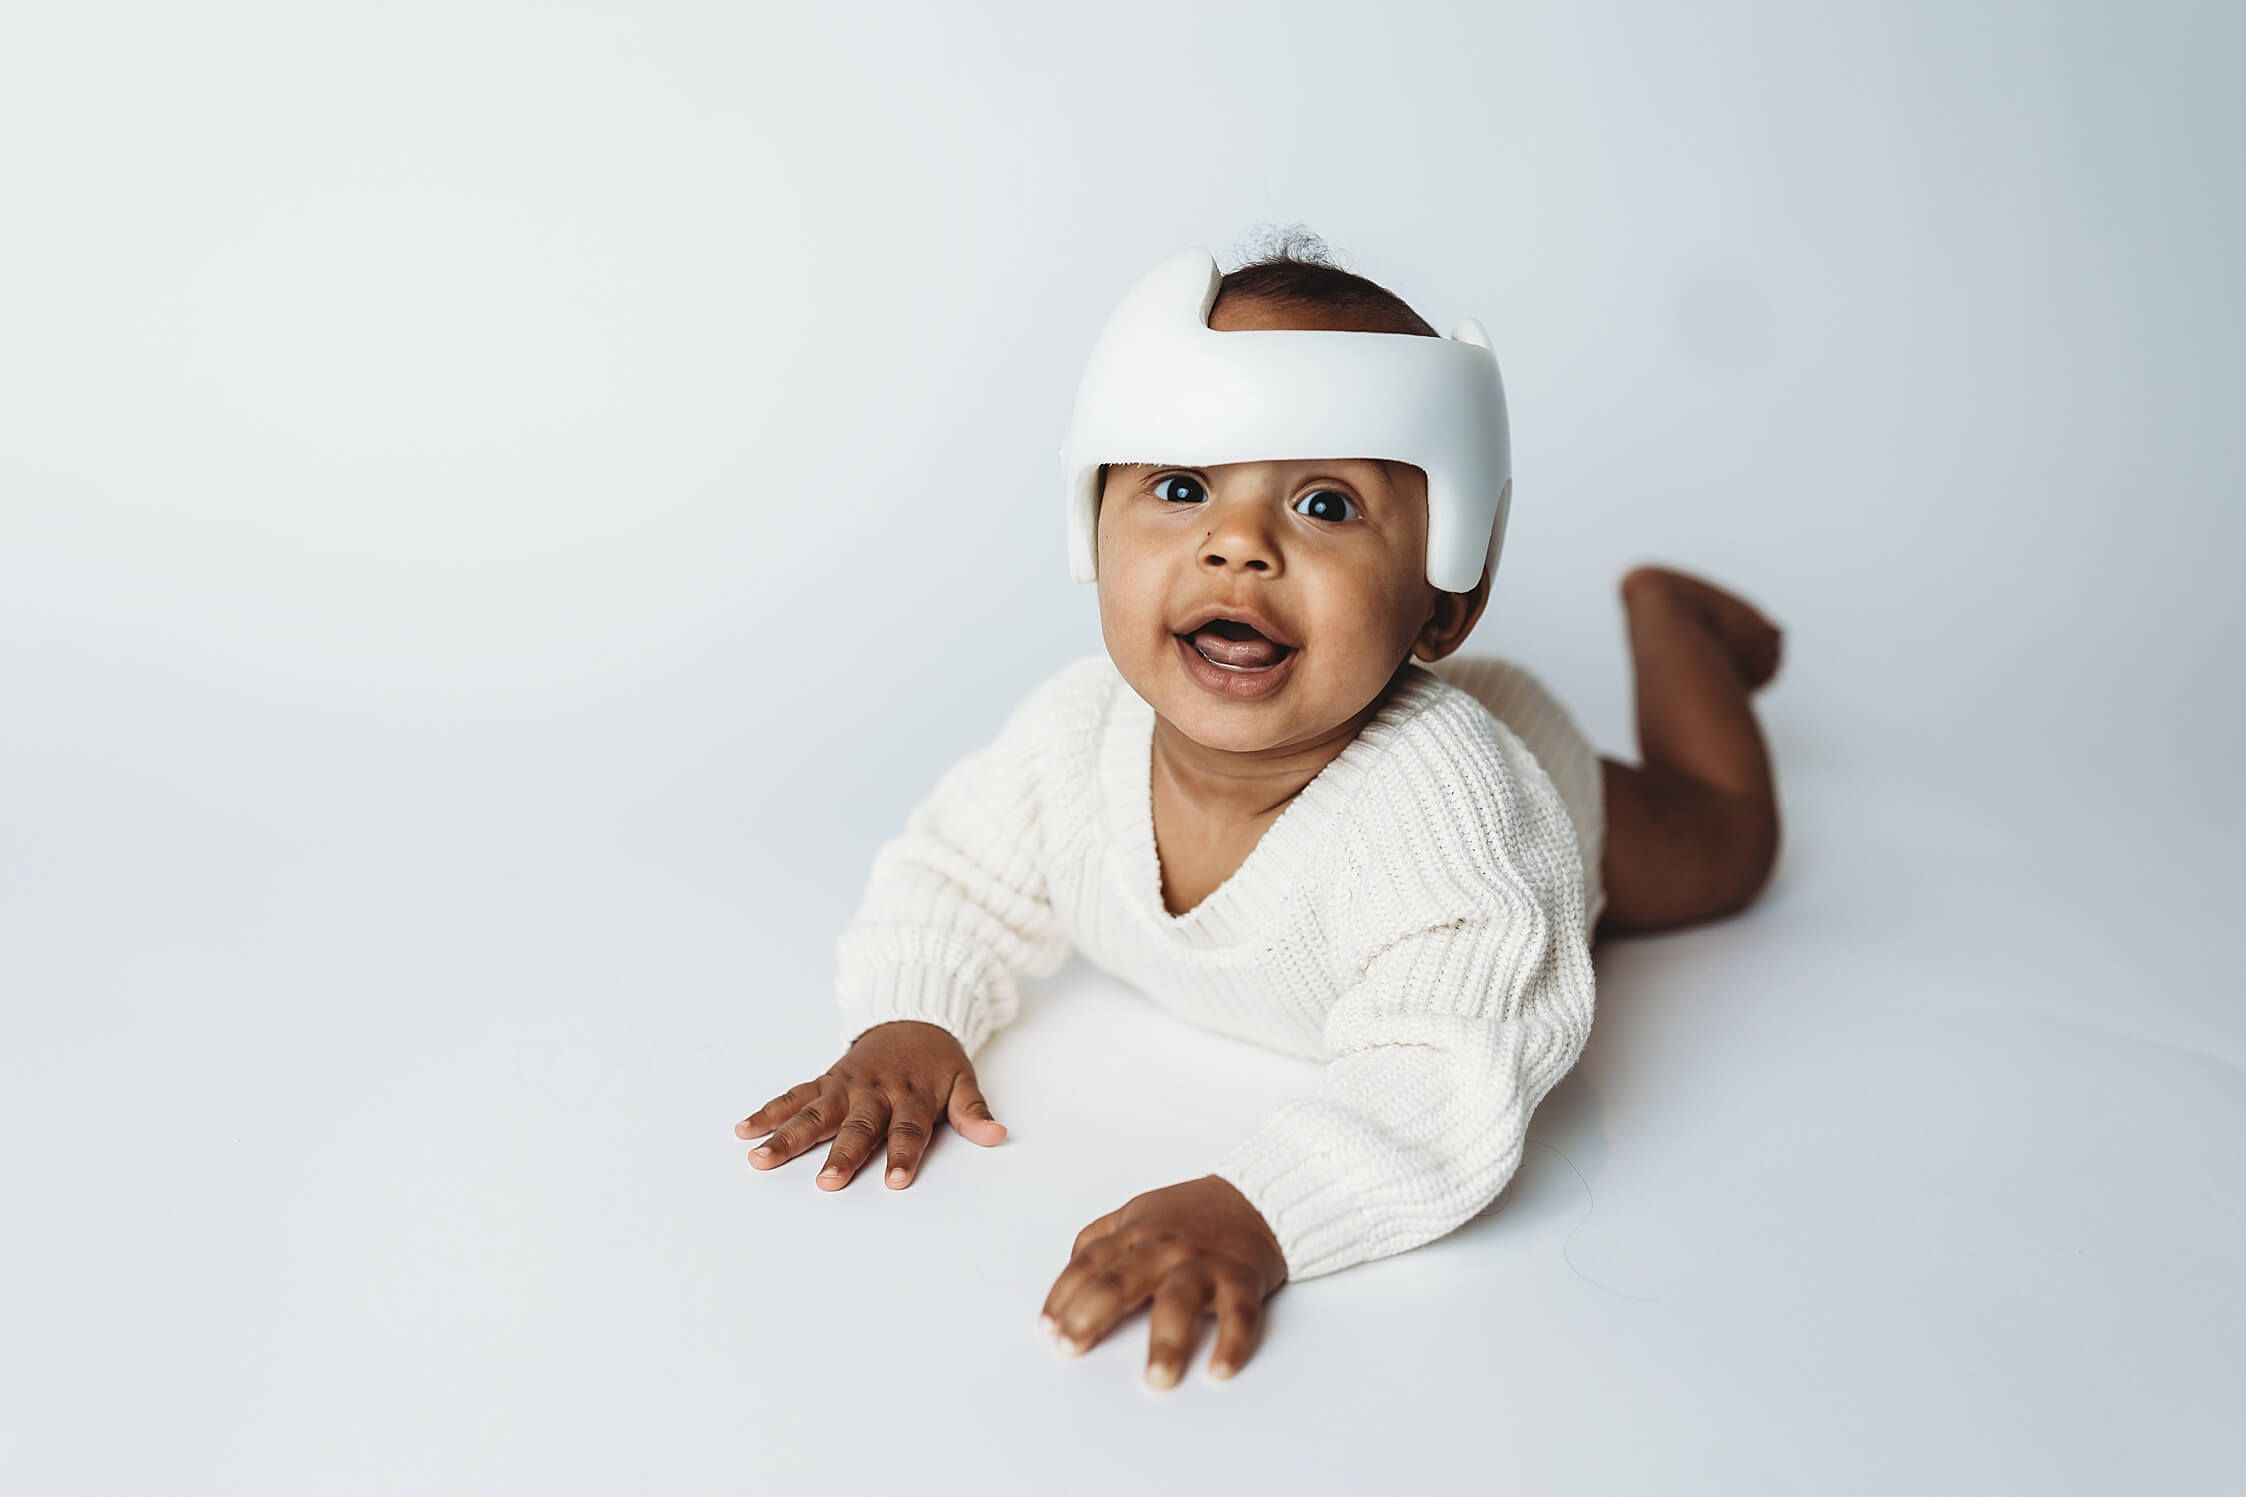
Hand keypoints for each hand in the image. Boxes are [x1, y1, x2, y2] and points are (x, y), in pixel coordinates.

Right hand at [734, 1020, 1004, 1189]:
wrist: (911, 1015)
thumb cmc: (937, 1059)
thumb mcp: (963, 1080)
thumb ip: (973, 1112)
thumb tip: (997, 1136)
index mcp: (911, 1096)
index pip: (909, 1131)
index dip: (904, 1155)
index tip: (896, 1181)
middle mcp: (875, 1092)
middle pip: (857, 1127)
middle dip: (842, 1154)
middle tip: (827, 1182)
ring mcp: (846, 1085)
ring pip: (815, 1113)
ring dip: (787, 1135)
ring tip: (761, 1158)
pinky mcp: (826, 1080)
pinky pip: (795, 1096)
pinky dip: (770, 1111)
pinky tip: (745, 1130)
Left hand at [1039, 1175, 1287, 1389]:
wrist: (1257, 1197)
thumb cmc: (1193, 1213)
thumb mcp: (1140, 1212)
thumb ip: (1101, 1237)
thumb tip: (1069, 1270)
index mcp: (1138, 1232)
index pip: (1090, 1263)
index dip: (1064, 1295)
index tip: (1049, 1328)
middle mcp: (1166, 1246)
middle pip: (1122, 1280)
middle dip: (1091, 1315)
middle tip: (1071, 1348)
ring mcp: (1204, 1262)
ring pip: (1180, 1299)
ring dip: (1167, 1341)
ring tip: (1157, 1378)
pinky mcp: (1242, 1278)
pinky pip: (1239, 1314)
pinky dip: (1232, 1342)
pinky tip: (1219, 1369)